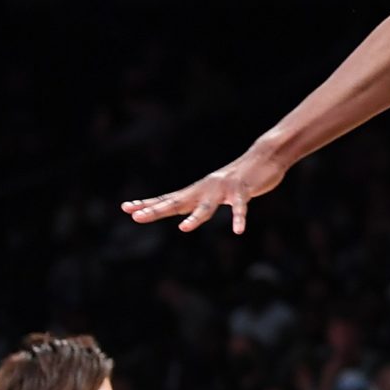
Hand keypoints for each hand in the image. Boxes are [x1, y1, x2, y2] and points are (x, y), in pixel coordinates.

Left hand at [122, 144, 287, 234]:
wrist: (263, 158)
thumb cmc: (237, 179)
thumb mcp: (213, 190)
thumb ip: (199, 200)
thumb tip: (184, 210)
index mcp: (197, 191)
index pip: (168, 199)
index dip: (148, 204)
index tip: (126, 208)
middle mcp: (204, 189)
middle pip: (177, 202)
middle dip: (156, 210)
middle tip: (136, 216)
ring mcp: (223, 189)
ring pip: (207, 206)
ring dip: (197, 217)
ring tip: (185, 229)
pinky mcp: (243, 191)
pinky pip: (240, 207)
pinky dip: (239, 218)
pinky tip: (239, 231)